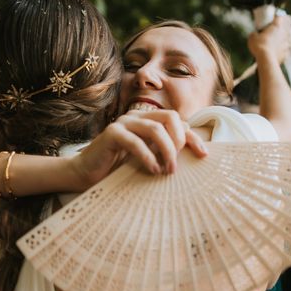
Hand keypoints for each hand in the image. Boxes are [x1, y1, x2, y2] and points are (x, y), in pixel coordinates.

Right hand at [72, 109, 206, 187]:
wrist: (86, 173)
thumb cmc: (117, 167)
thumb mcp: (146, 157)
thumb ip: (162, 148)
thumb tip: (189, 142)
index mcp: (147, 121)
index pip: (177, 121)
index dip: (192, 137)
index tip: (203, 155)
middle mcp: (137, 117)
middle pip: (169, 117)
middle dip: (179, 140)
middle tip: (178, 164)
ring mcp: (123, 123)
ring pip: (154, 128)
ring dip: (166, 150)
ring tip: (168, 170)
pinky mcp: (111, 133)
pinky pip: (134, 142)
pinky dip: (147, 156)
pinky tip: (152, 170)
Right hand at [247, 15, 290, 64]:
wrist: (266, 60)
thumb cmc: (259, 46)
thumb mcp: (252, 37)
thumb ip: (254, 34)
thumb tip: (254, 34)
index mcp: (276, 26)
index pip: (279, 17)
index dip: (275, 17)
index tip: (271, 19)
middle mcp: (284, 34)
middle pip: (282, 29)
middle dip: (277, 31)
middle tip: (269, 34)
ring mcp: (286, 44)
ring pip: (284, 40)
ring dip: (279, 42)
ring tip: (272, 45)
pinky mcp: (286, 53)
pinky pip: (283, 51)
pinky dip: (279, 52)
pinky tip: (273, 54)